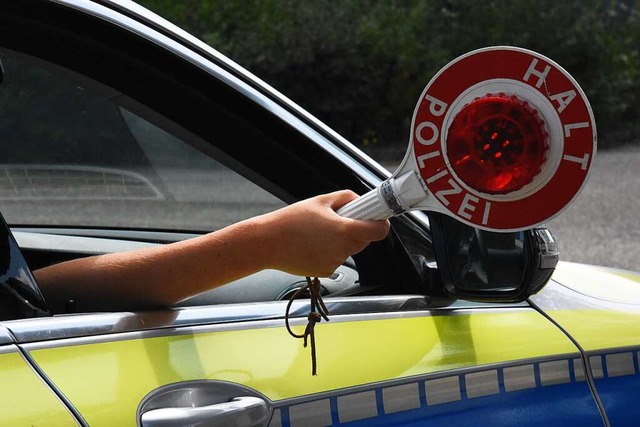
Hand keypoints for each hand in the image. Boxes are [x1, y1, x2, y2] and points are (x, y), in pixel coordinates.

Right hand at [258, 190, 389, 276]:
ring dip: (341, 241)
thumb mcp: (320, 200)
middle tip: (338, 220)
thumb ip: (346, 198)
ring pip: (349, 250)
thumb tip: (360, 200)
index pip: (379, 231)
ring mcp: (334, 263)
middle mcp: (342, 250)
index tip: (377, 218)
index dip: (380, 223)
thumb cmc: (290, 221)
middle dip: (356, 229)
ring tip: (319, 232)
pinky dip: (330, 252)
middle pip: (364, 240)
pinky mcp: (325, 271)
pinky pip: (336, 259)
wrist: (267, 243)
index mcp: (344, 230)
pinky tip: (313, 244)